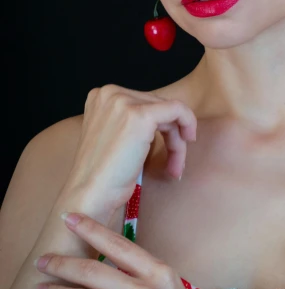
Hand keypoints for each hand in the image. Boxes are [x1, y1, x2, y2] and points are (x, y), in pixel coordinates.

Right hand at [65, 84, 197, 221]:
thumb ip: (132, 122)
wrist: (91, 194)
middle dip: (171, 135)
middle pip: (157, 106)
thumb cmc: (104, 175)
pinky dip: (188, 124)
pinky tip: (187, 144)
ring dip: (177, 140)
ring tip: (175, 167)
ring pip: (169, 111)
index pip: (144, 103)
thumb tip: (168, 117)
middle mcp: (110, 93)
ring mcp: (123, 102)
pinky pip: (178, 109)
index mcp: (101, 96)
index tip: (166, 149)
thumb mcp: (115, 137)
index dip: (160, 126)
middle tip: (174, 164)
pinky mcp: (140, 115)